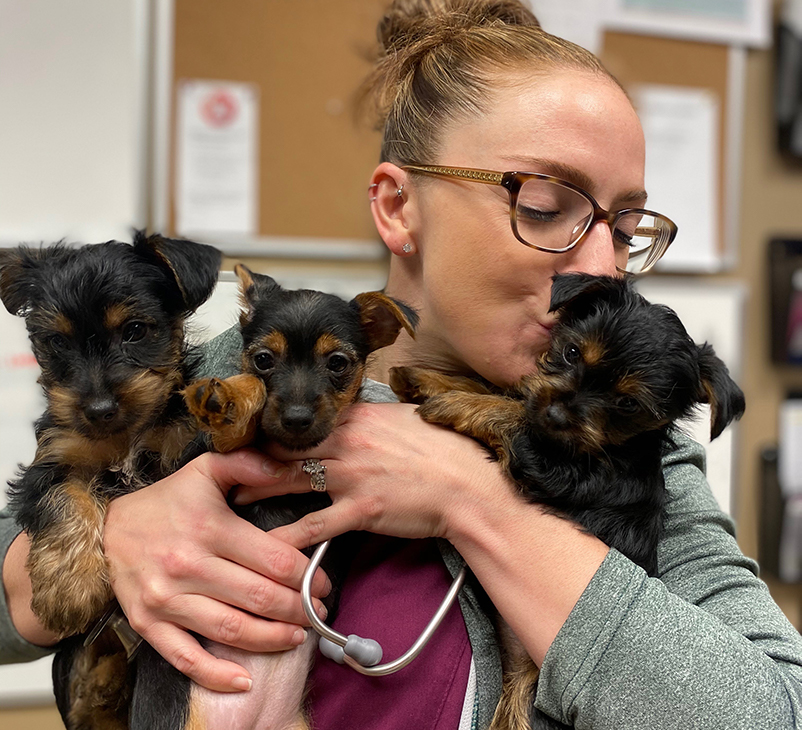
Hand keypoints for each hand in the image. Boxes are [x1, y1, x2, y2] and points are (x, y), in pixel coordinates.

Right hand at [103, 448, 330, 692]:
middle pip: (259, 597)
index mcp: (210, 527)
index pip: (273, 559)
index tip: (323, 583)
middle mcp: (188, 565)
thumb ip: (248, 464)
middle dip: (298, 609)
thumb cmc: (167, 500)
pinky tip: (245, 678)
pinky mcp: (148, 624)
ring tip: (297, 636)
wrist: (106, 528)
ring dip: (272, 638)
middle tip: (318, 613)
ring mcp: (167, 599)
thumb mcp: (206, 470)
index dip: (306, 576)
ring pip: (231, 629)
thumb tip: (288, 467)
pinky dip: (217, 673)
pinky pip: (186, 657)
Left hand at [232, 402, 510, 549]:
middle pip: (289, 447)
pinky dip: (290, 536)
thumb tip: (350, 415)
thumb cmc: (439, 448)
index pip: (305, 421)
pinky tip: (268, 545)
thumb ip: (369, 418)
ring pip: (294, 479)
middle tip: (226, 465)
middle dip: (255, 456)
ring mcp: (353, 475)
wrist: (467, 482)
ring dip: (261, 487)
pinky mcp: (362, 509)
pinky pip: (317, 525)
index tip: (253, 435)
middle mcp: (348, 441)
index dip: (274, 429)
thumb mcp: (401, 420)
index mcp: (357, 418)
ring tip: (235, 495)